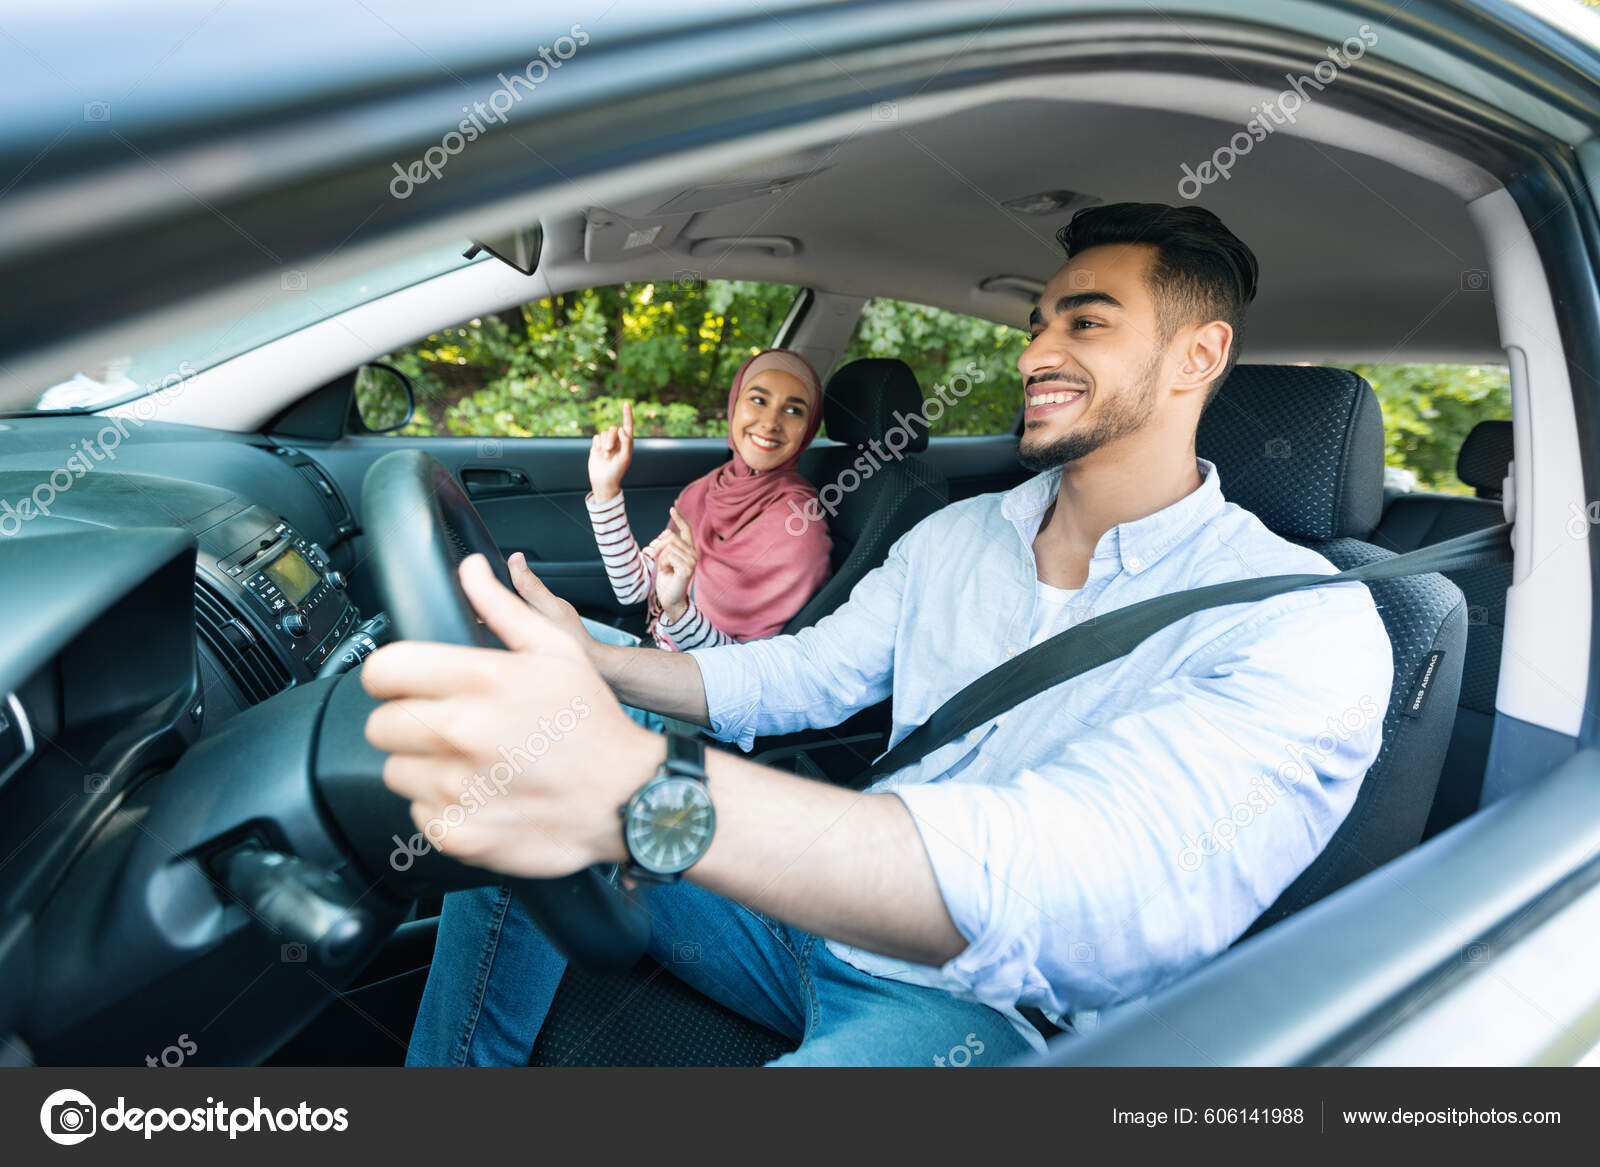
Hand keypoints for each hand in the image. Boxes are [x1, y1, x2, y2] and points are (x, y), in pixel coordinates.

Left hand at [363, 554, 664, 878]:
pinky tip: (479, 795)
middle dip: (407, 722)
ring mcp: (459, 787)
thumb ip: (503, 608)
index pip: (384, 670)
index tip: (403, 685)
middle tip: (446, 727)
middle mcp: (464, 732)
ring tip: (468, 764)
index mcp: (483, 681)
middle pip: (381, 725)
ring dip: (423, 767)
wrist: (628, 800)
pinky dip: (442, 808)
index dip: (390, 676)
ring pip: (396, 772)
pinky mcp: (459, 833)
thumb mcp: (557, 651)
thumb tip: (470, 570)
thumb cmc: (591, 725)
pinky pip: (418, 814)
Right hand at [588, 401, 633, 502]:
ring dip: (604, 443)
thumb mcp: (625, 458)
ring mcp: (607, 443)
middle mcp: (617, 441)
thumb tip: (622, 429)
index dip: (627, 414)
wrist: (604, 480)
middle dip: (610, 439)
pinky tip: (599, 454)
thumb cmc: (617, 471)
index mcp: (627, 443)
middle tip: (609, 451)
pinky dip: (597, 445)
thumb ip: (626, 443)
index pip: (627, 425)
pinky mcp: (597, 445)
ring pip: (603, 433)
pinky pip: (596, 437)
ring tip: (605, 455)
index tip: (626, 403)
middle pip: (612, 429)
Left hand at [646, 507, 697, 623]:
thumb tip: (668, 532)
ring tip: (664, 568)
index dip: (680, 519)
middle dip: (658, 546)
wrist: (669, 598)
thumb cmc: (667, 579)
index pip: (686, 530)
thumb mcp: (665, 558)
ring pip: (669, 547)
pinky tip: (666, 571)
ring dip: (661, 558)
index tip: (672, 509)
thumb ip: (668, 546)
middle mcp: (693, 554)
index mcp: (689, 550)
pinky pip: (670, 556)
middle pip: (671, 537)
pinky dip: (663, 563)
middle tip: (655, 557)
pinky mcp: (688, 568)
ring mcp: (692, 561)